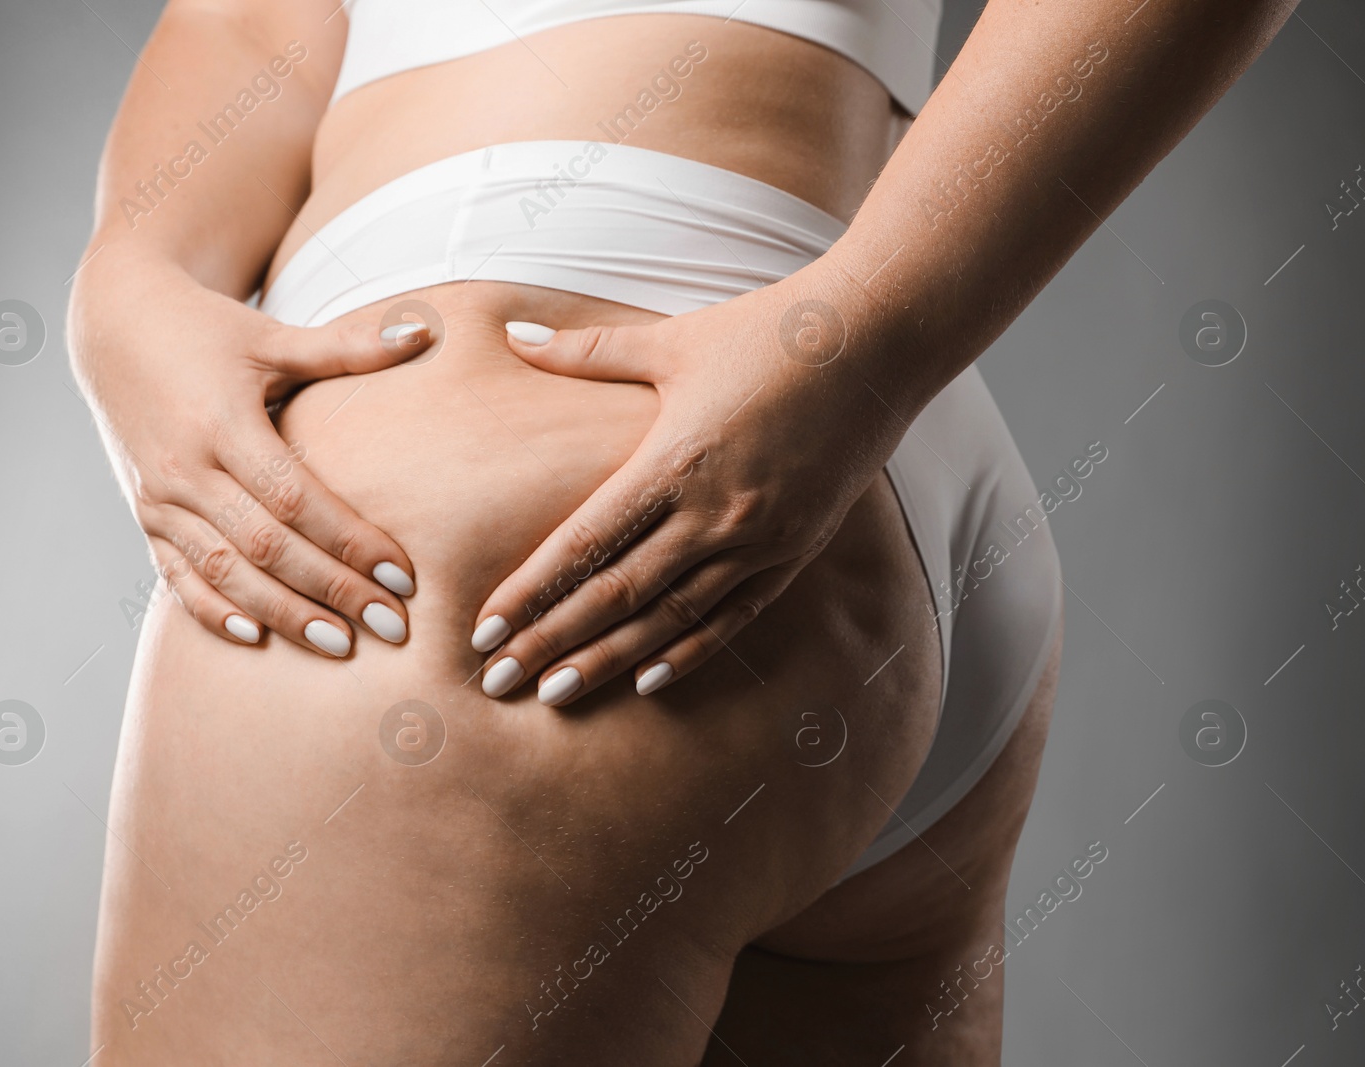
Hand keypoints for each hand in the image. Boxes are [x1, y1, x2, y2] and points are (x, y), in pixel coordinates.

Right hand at [68, 251, 432, 656]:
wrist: (117, 327)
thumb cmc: (209, 330)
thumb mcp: (274, 335)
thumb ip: (350, 344)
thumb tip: (425, 330)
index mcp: (221, 423)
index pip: (294, 498)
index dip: (349, 541)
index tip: (403, 576)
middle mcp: (184, 468)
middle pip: (266, 547)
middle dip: (332, 592)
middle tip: (393, 628)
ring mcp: (159, 499)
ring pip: (224, 572)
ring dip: (283, 613)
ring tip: (341, 646)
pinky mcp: (145, 516)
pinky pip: (177, 576)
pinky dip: (212, 610)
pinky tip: (256, 638)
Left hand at [468, 279, 901, 704]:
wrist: (878, 342)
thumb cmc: (769, 332)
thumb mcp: (672, 339)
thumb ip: (588, 350)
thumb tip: (510, 334)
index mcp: (676, 460)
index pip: (587, 544)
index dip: (532, 593)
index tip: (485, 631)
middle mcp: (716, 512)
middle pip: (618, 595)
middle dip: (553, 642)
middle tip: (499, 683)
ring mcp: (760, 539)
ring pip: (671, 618)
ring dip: (611, 659)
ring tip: (558, 693)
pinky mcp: (796, 549)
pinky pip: (734, 615)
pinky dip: (690, 651)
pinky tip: (650, 681)